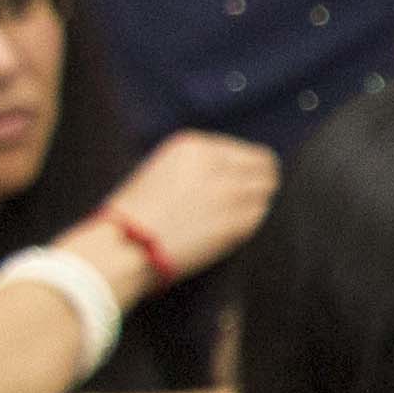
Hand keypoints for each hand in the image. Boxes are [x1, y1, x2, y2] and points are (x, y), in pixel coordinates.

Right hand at [92, 129, 282, 288]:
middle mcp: (218, 166)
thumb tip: (235, 170)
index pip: (248, 152)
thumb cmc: (138, 210)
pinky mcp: (237, 223)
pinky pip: (257, 216)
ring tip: (232, 212)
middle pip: (265, 169)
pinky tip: (226, 227)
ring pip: (264, 192)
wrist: (128, 244)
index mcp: (196, 147)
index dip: (248, 168)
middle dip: (258, 181)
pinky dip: (248, 220)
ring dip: (254, 201)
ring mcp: (231, 194)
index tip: (243, 178)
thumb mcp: (165, 168)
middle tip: (248, 195)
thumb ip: (202, 164)